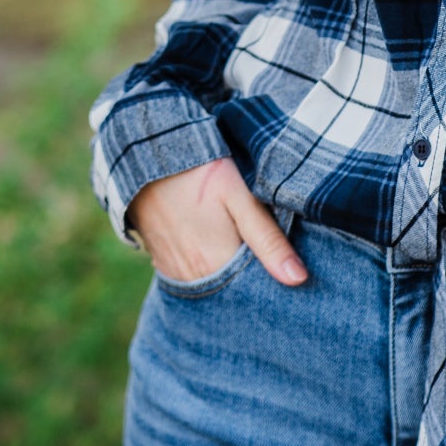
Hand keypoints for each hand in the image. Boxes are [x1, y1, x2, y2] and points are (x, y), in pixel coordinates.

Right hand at [126, 157, 306, 287]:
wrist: (146, 152)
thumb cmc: (199, 171)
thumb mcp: (240, 197)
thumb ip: (268, 239)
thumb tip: (299, 279)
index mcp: (216, 265)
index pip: (254, 293)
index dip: (274, 284)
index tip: (294, 275)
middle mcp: (192, 278)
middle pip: (233, 292)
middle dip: (254, 283)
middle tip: (275, 264)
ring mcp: (173, 272)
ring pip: (213, 287)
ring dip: (231, 278)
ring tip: (247, 255)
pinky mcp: (161, 262)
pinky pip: (192, 279)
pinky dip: (209, 272)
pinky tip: (220, 253)